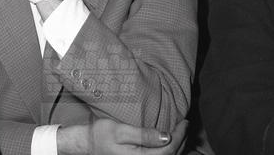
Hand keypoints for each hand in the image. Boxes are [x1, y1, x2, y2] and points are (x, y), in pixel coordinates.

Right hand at [58, 119, 188, 154]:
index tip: (184, 122)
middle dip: (181, 140)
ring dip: (177, 146)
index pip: (168, 149)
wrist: (88, 144)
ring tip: (181, 132)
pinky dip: (168, 151)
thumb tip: (166, 136)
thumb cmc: (101, 135)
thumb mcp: (120, 131)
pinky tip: (168, 141)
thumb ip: (143, 135)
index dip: (179, 136)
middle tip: (185, 124)